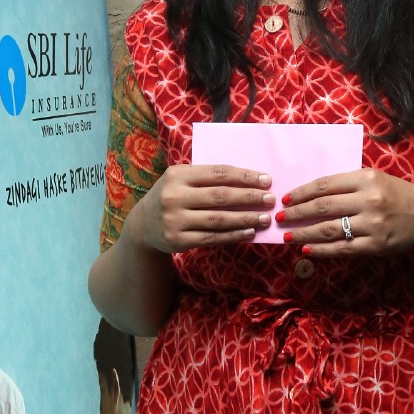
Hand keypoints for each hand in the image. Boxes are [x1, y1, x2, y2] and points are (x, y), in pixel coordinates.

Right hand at [136, 162, 273, 251]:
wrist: (143, 226)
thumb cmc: (171, 197)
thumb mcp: (181, 181)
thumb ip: (206, 178)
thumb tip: (249, 180)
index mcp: (178, 175)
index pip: (217, 173)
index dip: (244, 176)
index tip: (266, 180)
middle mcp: (174, 196)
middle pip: (220, 196)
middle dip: (249, 197)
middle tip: (271, 199)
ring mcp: (175, 220)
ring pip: (218, 219)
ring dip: (245, 219)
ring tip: (265, 218)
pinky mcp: (178, 240)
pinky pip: (212, 238)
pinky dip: (233, 235)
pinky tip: (249, 232)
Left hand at [280, 169, 413, 255]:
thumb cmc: (397, 194)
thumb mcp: (374, 179)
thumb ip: (347, 184)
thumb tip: (310, 195)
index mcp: (366, 178)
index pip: (325, 185)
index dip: (301, 193)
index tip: (285, 199)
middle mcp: (368, 200)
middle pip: (322, 207)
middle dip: (296, 214)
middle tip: (279, 218)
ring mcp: (372, 224)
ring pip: (328, 230)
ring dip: (303, 234)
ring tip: (287, 236)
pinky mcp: (375, 245)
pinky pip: (341, 249)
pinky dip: (321, 250)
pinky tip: (306, 250)